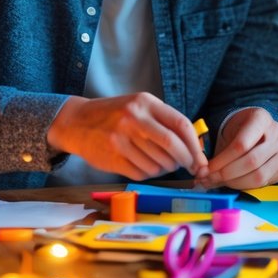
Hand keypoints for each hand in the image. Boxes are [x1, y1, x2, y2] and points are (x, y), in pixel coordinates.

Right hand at [46, 93, 207, 178]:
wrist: (76, 122)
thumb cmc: (114, 114)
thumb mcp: (138, 106)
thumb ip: (163, 120)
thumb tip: (193, 145)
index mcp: (145, 103)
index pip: (181, 125)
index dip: (195, 145)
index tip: (200, 158)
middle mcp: (134, 119)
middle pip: (172, 145)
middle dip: (186, 160)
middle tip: (189, 166)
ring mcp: (121, 139)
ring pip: (158, 163)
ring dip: (166, 168)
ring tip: (162, 164)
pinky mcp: (113, 158)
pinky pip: (142, 173)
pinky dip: (149, 174)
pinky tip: (146, 166)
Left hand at [198, 107, 277, 189]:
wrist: (260, 130)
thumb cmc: (241, 130)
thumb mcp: (229, 131)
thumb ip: (217, 151)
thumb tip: (202, 176)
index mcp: (261, 118)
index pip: (241, 144)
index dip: (222, 160)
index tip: (207, 169)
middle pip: (251, 161)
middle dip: (227, 174)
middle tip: (210, 179)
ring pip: (259, 175)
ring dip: (235, 183)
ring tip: (219, 182)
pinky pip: (264, 182)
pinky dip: (245, 186)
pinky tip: (232, 183)